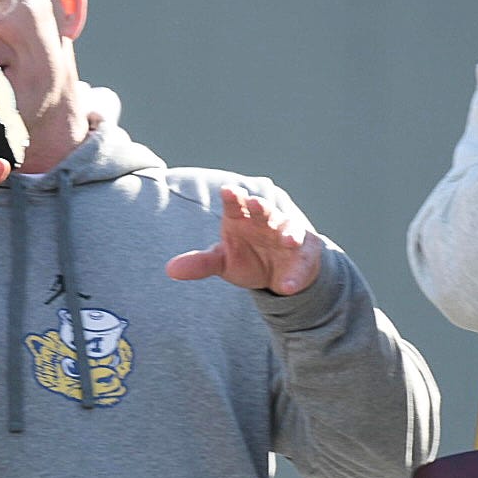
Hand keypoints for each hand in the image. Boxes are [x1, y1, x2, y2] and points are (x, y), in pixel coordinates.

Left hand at [167, 185, 327, 295]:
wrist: (277, 274)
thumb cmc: (247, 258)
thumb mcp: (223, 261)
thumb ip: (201, 263)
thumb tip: (170, 270)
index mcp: (243, 218)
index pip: (236, 204)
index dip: (233, 198)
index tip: (228, 191)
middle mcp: (267, 222)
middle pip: (265, 210)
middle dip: (262, 207)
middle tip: (256, 204)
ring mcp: (289, 236)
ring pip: (291, 230)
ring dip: (290, 233)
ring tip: (286, 241)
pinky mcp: (306, 254)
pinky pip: (304, 262)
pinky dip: (297, 274)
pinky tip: (288, 286)